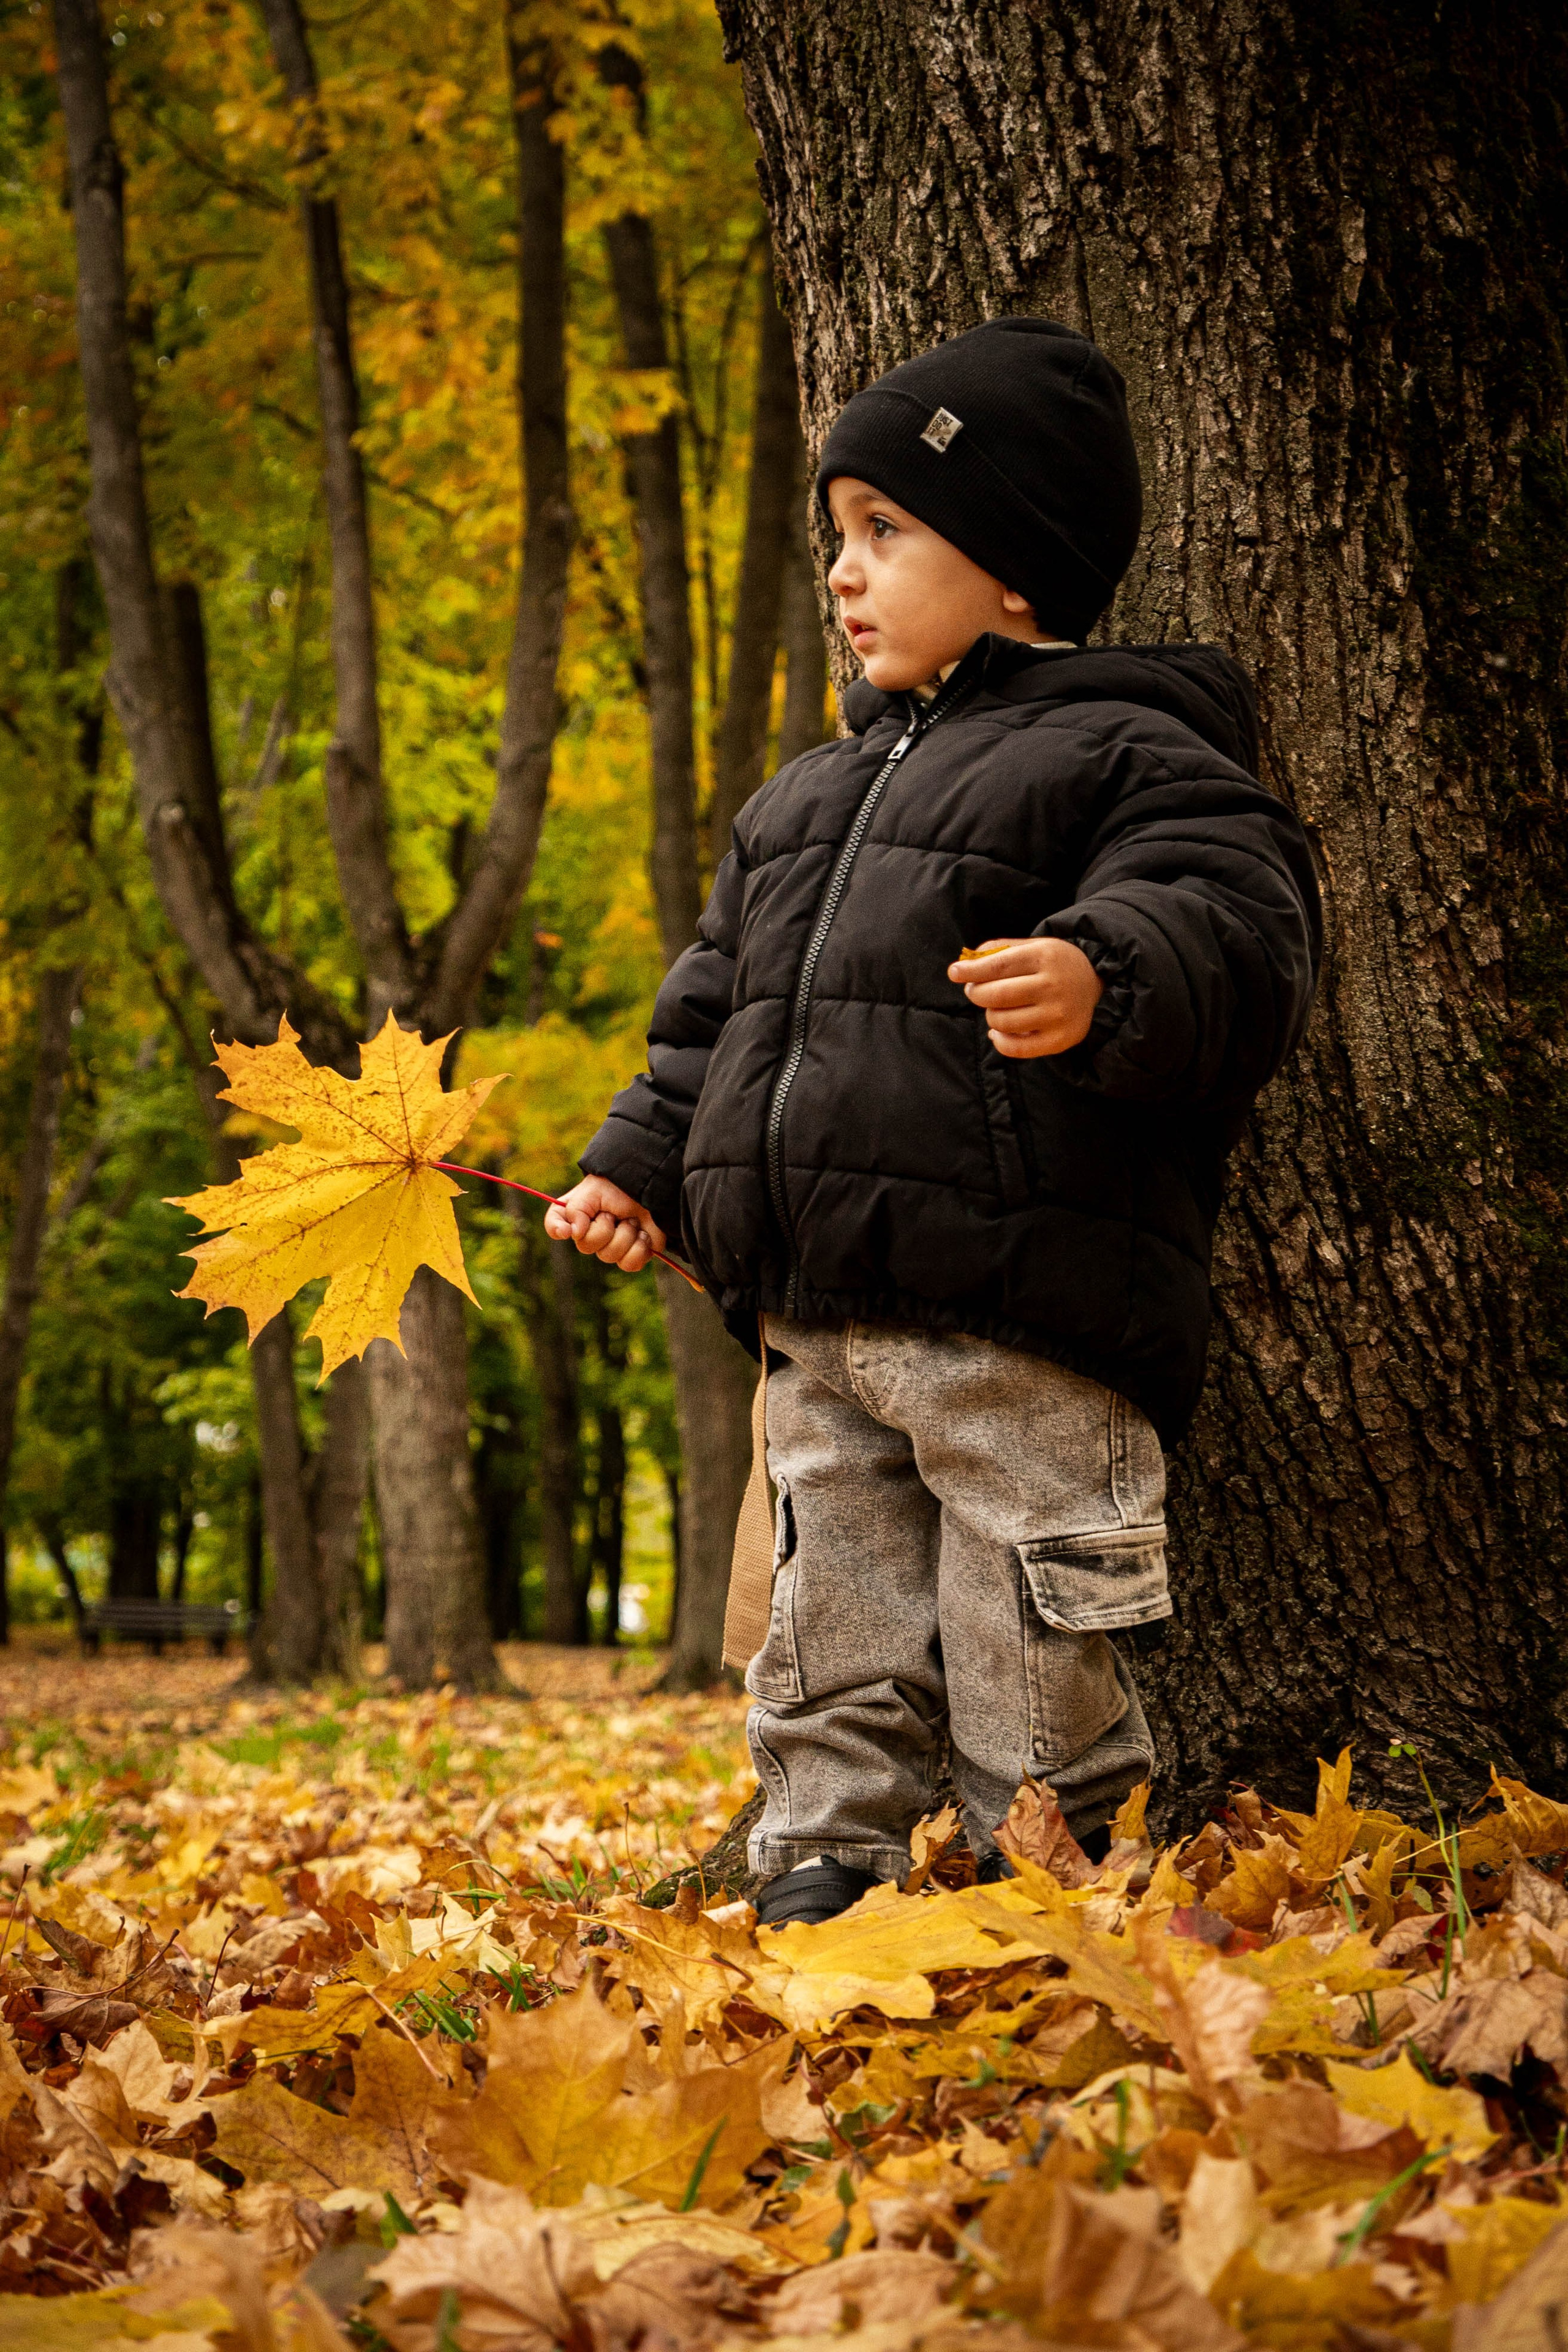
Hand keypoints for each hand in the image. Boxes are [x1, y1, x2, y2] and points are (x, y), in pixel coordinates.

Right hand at [543, 1176, 667, 1271]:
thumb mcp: (594, 1190)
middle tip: (614, 1213)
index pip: (555, 1225)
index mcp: (576, 1214)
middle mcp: (589, 1233)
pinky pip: (629, 1265)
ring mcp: (611, 1246)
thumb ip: (577, 1209)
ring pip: (609, 1256)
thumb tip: (572, 1233)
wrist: (652, 1190)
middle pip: (586, 1246)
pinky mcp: (632, 1255)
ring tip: (632, 1220)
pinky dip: (639, 1248)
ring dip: (625, 1234)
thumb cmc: (620, 1186)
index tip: (567, 1230)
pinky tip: (643, 1234)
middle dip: (605, 1228)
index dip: (556, 1229)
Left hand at [947, 937, 1103, 1059]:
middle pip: (996, 995)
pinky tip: (998, 1031)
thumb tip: (966, 962)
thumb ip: (1000, 950)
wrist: (1095, 986)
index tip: (954, 973)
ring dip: (990, 1015)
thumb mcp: (1033, 946)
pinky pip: (1015, 1048)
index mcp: (1045, 957)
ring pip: (1002, 1021)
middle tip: (975, 990)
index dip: (971, 971)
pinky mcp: (1059, 1040)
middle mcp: (1053, 986)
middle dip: (976, 993)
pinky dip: (998, 1040)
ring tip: (997, 1008)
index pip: (998, 966)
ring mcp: (1058, 1015)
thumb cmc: (1054, 965)